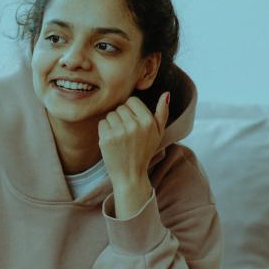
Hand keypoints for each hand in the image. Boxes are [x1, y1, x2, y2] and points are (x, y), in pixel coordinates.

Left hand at [98, 92, 169, 218]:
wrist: (130, 175)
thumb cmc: (144, 152)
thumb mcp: (158, 133)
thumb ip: (163, 112)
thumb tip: (166, 93)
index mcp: (148, 121)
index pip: (132, 100)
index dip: (131, 110)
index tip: (133, 122)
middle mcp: (134, 125)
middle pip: (120, 107)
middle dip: (122, 117)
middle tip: (126, 133)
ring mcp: (119, 132)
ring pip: (110, 114)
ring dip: (112, 124)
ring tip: (119, 138)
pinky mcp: (106, 139)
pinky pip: (102, 123)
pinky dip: (104, 131)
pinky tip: (112, 141)